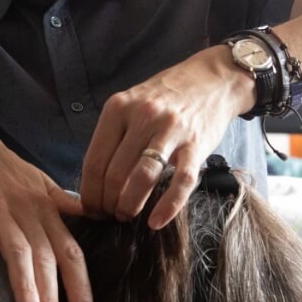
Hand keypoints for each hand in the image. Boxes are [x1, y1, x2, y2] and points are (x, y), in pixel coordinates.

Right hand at [0, 103, 91, 301]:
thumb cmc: (0, 165)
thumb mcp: (40, 182)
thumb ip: (64, 206)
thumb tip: (95, 220)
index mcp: (45, 208)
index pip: (69, 250)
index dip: (79, 282)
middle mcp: (26, 210)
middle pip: (46, 257)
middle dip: (53, 296)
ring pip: (16, 251)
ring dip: (26, 285)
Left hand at [78, 46, 254, 228]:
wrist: (212, 79)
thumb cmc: (166, 97)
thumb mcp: (131, 104)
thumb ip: (114, 135)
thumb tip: (94, 180)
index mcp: (118, 108)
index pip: (93, 161)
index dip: (89, 192)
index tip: (90, 208)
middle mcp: (142, 117)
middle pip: (114, 173)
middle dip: (107, 203)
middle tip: (108, 216)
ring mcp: (171, 130)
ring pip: (142, 178)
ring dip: (129, 205)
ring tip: (126, 216)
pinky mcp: (196, 144)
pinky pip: (181, 181)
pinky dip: (167, 206)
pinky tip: (156, 221)